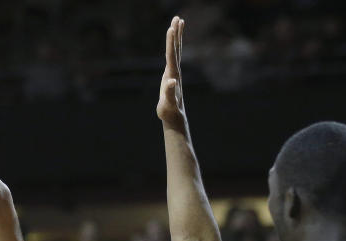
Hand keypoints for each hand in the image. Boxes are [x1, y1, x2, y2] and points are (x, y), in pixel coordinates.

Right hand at [156, 17, 185, 131]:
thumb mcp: (167, 104)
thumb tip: (171, 81)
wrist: (175, 117)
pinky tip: (173, 41)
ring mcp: (174, 72)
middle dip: (176, 34)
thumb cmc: (169, 111)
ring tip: (178, 22)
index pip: (171, 55)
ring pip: (176, 51)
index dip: (171, 42)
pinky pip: (173, 56)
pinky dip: (173, 46)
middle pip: (176, 49)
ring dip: (176, 36)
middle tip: (177, 18)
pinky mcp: (172, 74)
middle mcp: (175, 71)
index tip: (171, 28)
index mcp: (173, 75)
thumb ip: (170, 93)